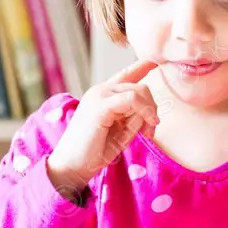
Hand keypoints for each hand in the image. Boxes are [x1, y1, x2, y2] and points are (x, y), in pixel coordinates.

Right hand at [46, 58, 159, 199]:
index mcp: (103, 95)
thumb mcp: (121, 131)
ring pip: (138, 91)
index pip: (125, 74)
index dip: (141, 66)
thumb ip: (134, 117)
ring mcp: (98, 95)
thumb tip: (149, 109)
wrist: (71, 166)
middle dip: (152, 108)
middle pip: (140, 86)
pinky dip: (144, 112)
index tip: (156, 61)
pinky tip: (147, 128)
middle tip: (151, 131)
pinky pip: (132, 99)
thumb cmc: (94, 151)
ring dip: (149, 112)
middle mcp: (100, 90)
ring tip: (148, 134)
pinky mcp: (100, 105)